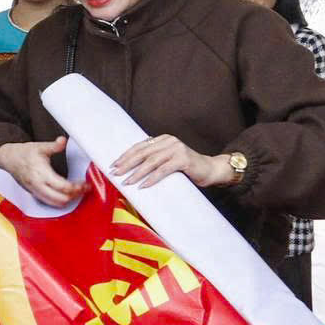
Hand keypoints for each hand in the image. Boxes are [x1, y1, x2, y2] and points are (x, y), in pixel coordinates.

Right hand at [0, 138, 81, 206]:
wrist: (9, 159)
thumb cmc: (24, 153)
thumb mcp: (40, 146)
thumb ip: (53, 145)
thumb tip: (63, 141)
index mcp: (41, 173)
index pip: (63, 187)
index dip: (77, 188)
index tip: (85, 184)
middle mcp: (38, 185)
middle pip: (61, 198)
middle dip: (75, 195)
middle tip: (84, 189)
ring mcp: (36, 191)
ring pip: (55, 203)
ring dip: (68, 200)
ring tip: (77, 192)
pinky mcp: (34, 194)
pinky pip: (49, 203)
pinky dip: (60, 201)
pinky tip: (66, 195)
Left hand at [111, 135, 232, 189]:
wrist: (211, 170)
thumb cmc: (187, 168)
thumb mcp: (168, 160)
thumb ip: (154, 158)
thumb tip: (130, 167)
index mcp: (163, 139)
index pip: (139, 146)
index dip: (125, 156)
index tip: (113, 165)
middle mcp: (169, 141)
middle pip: (143, 153)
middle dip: (127, 164)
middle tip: (115, 173)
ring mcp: (177, 149)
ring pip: (151, 161)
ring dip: (137, 173)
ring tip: (127, 182)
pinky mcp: (184, 159)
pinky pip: (163, 170)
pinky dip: (152, 178)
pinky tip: (143, 186)